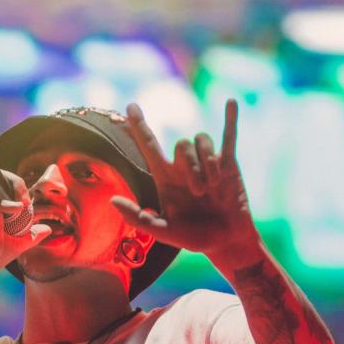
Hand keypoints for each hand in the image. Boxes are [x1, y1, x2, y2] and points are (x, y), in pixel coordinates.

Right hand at [0, 170, 51, 285]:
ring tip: (5, 245)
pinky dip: (0, 215)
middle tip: (27, 204)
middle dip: (16, 186)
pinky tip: (15, 212)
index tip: (29, 203)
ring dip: (5, 222)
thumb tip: (47, 229)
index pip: (0, 182)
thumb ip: (29, 234)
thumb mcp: (14, 244)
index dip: (16, 186)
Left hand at [112, 99, 261, 260]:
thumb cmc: (193, 238)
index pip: (149, 145)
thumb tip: (112, 201)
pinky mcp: (229, 164)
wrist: (226, 241)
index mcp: (166, 178)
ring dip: (208, 161)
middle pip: (182, 144)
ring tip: (214, 185)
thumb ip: (138, 219)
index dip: (139, 125)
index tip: (131, 106)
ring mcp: (207, 163)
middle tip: (199, 192)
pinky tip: (230, 102)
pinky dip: (230, 120)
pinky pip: (228, 137)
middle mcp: (184, 166)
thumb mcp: (164, 232)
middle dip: (192, 165)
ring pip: (202, 141)